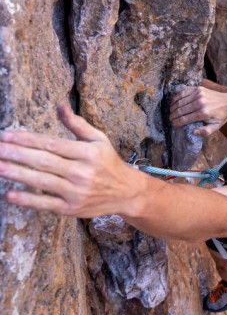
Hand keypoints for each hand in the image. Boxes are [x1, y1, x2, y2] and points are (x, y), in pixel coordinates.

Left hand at [0, 104, 145, 217]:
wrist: (126, 193)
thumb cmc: (108, 163)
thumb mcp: (99, 140)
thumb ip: (77, 124)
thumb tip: (60, 105)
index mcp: (88, 152)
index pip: (52, 144)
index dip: (28, 139)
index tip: (6, 135)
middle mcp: (82, 172)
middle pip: (44, 162)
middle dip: (17, 154)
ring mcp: (76, 191)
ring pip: (42, 182)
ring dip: (17, 174)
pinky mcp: (71, 208)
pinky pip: (45, 203)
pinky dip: (27, 200)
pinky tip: (9, 194)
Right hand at [170, 86, 226, 136]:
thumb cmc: (221, 116)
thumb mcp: (216, 127)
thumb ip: (205, 132)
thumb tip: (193, 132)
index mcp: (203, 113)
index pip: (184, 119)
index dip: (176, 123)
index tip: (173, 125)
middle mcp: (200, 103)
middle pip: (180, 110)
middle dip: (173, 116)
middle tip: (170, 119)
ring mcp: (198, 94)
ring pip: (179, 101)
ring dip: (173, 107)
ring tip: (171, 112)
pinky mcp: (198, 88)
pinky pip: (183, 92)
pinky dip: (176, 98)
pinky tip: (174, 103)